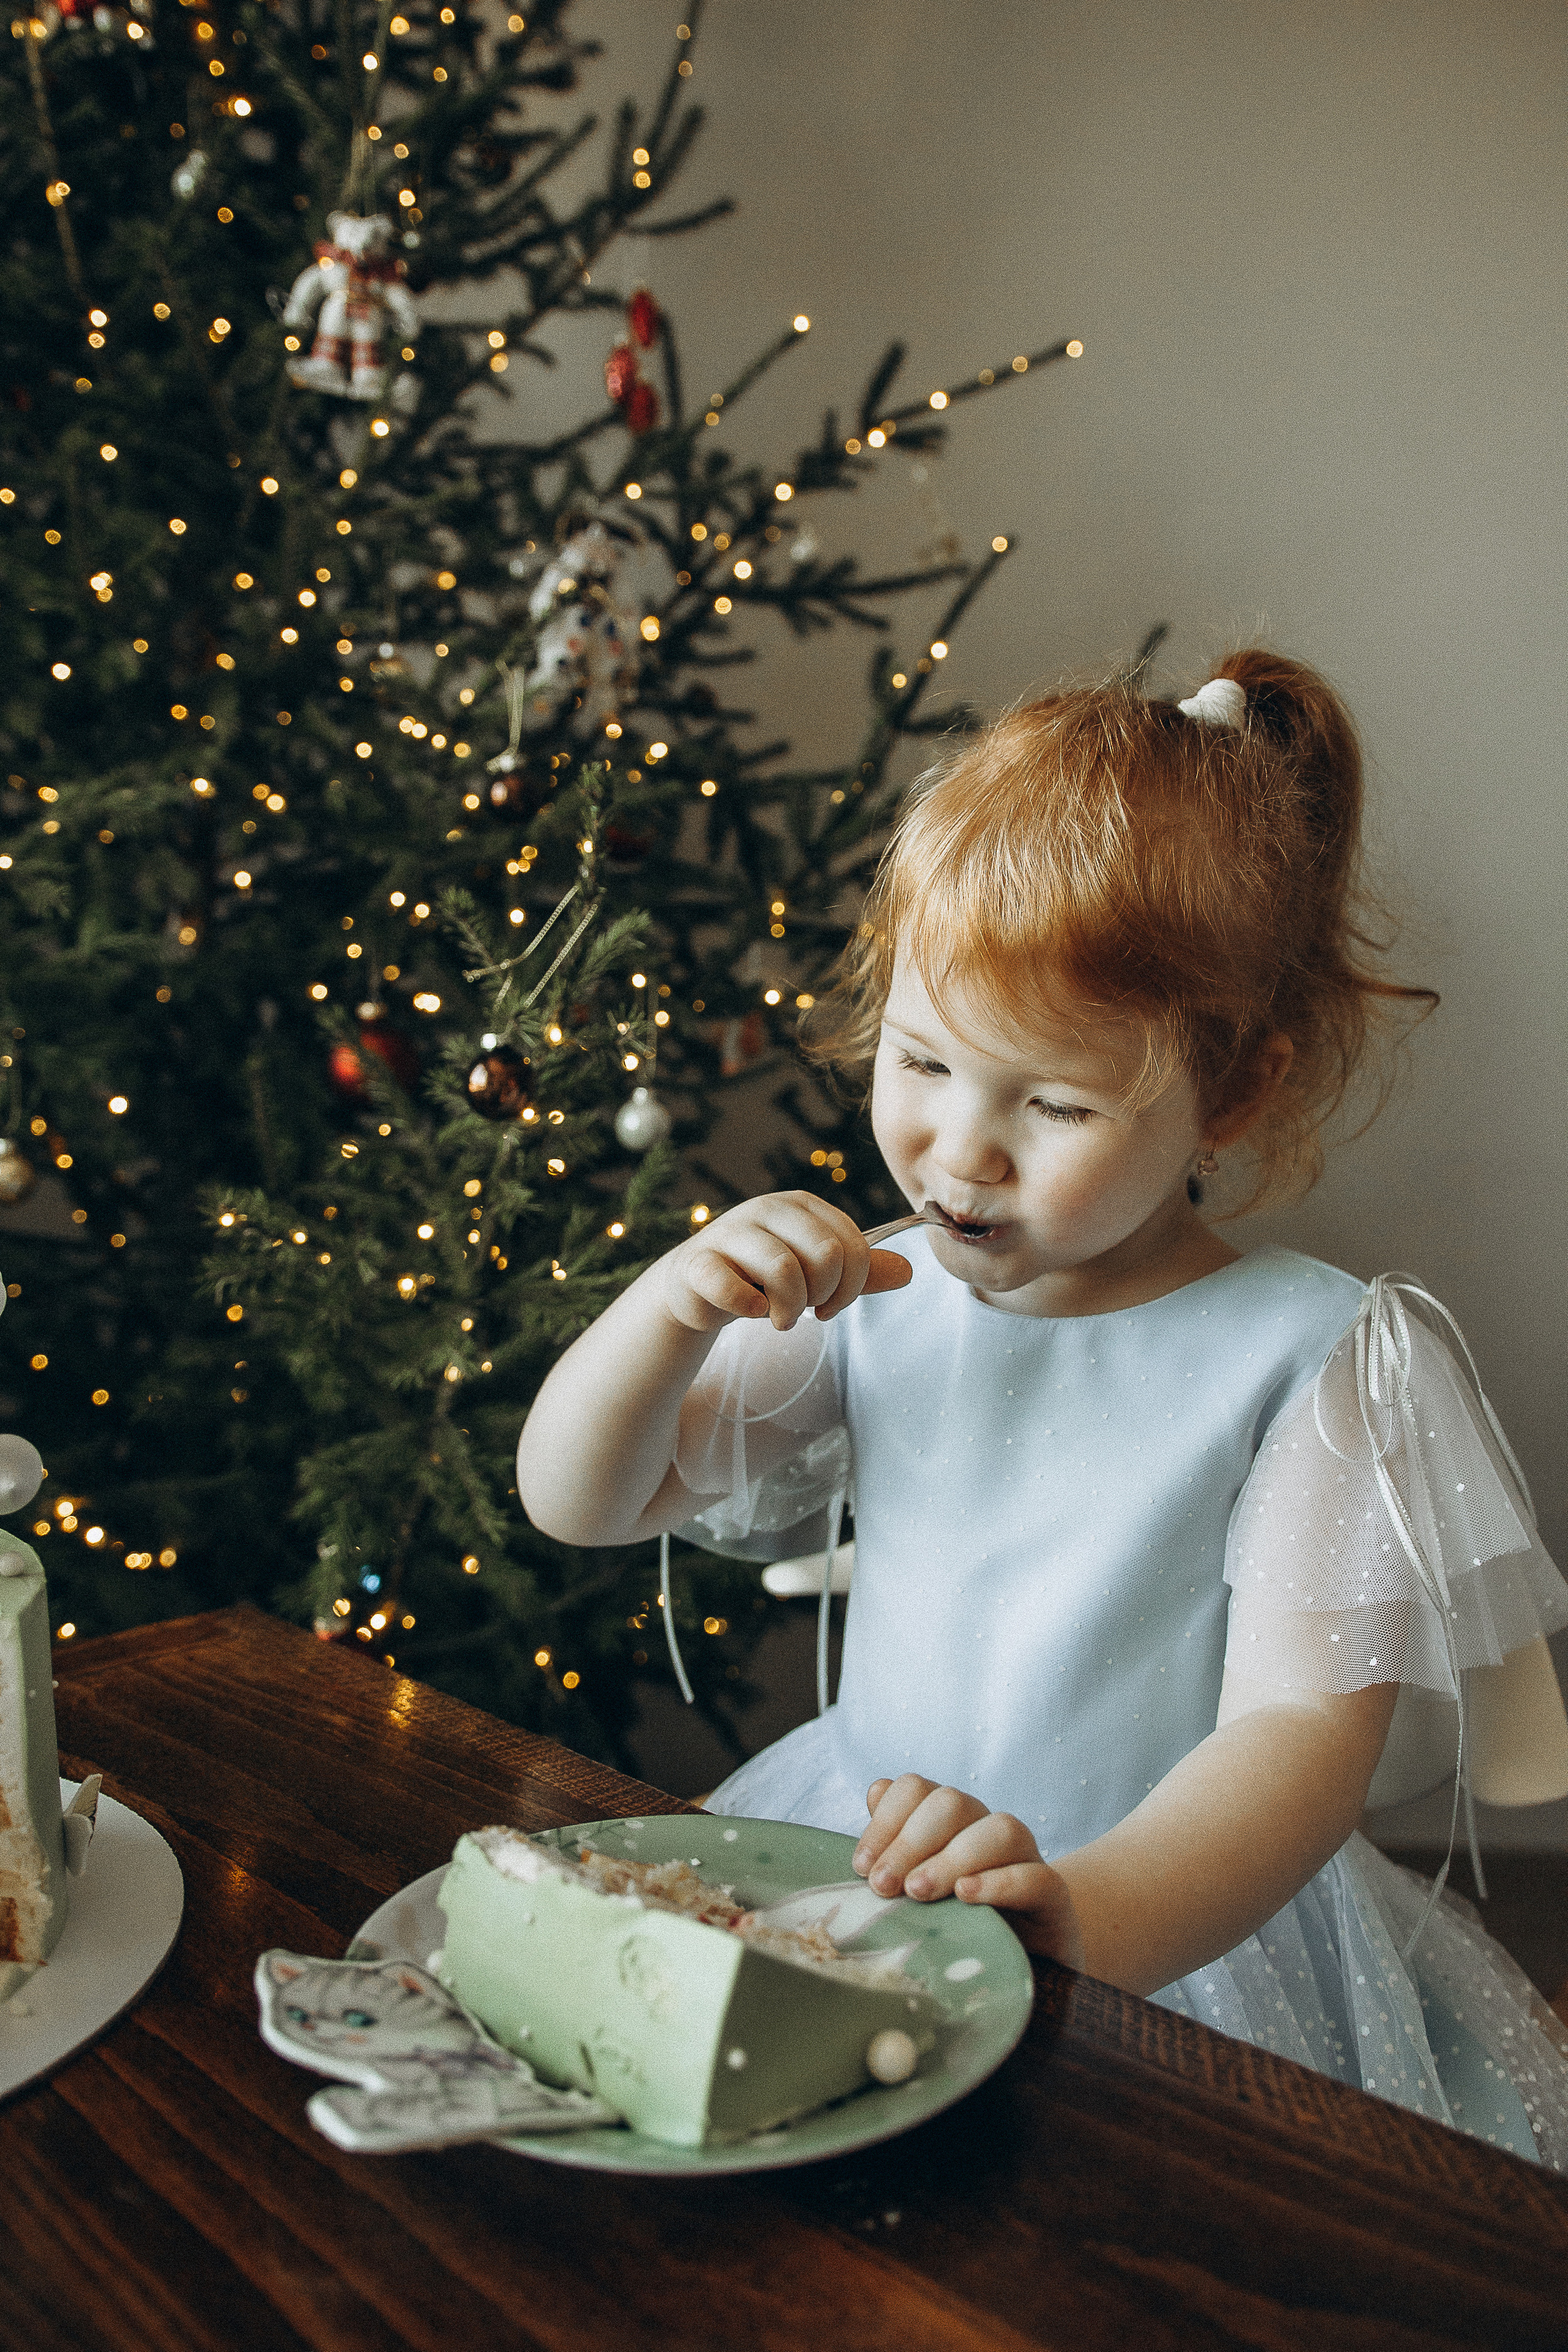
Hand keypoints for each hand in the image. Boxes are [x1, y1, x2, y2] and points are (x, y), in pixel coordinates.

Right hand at [655, 1190, 913, 1334]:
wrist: (700, 1286)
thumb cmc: (764, 1276)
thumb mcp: (816, 1272)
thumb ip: (860, 1273)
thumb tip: (909, 1271)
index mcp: (802, 1207)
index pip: (852, 1244)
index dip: (852, 1286)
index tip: (832, 1306)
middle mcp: (768, 1209)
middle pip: (826, 1253)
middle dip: (822, 1295)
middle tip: (804, 1310)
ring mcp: (730, 1232)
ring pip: (783, 1269)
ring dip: (789, 1309)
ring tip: (780, 1318)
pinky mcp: (698, 1262)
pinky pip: (730, 1285)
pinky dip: (748, 1307)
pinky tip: (750, 1311)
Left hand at [853, 1775, 1085, 1966]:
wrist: (1027, 1959)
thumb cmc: (959, 1923)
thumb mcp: (920, 1888)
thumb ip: (896, 1847)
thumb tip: (874, 1791)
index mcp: (950, 1821)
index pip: (916, 1790)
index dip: (885, 1820)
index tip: (861, 1866)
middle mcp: (986, 1828)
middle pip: (951, 1804)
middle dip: (909, 1842)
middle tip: (882, 1886)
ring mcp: (1025, 1858)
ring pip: (999, 1830)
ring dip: (951, 1859)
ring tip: (918, 1892)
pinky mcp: (1053, 1895)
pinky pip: (1035, 1875)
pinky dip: (999, 1882)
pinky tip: (966, 1896)